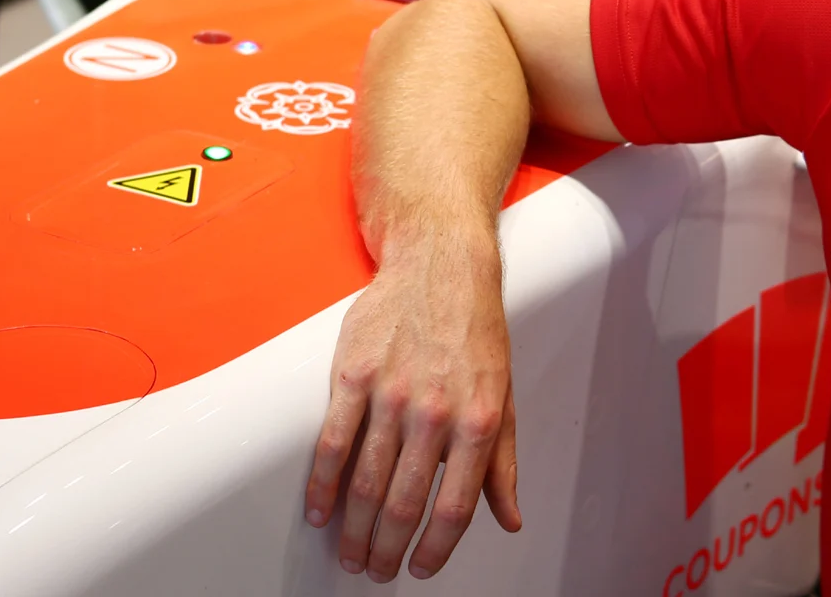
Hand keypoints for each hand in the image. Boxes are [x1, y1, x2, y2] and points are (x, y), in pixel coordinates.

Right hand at [304, 245, 521, 580]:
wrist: (441, 264)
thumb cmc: (475, 329)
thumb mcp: (505, 396)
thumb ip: (504, 464)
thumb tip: (510, 517)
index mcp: (478, 421)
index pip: (456, 508)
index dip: (435, 549)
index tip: (420, 567)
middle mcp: (435, 411)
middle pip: (404, 503)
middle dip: (387, 549)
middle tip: (376, 568)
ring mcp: (391, 393)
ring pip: (365, 482)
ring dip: (354, 529)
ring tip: (350, 552)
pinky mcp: (353, 375)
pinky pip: (332, 443)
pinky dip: (321, 486)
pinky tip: (320, 511)